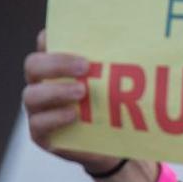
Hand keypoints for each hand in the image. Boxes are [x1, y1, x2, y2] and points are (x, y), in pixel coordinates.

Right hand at [22, 29, 120, 173]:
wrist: (114, 146)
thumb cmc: (115, 108)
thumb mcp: (118, 84)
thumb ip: (120, 64)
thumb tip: (151, 38)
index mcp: (57, 67)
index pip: (45, 43)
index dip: (50, 37)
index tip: (68, 35)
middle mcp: (42, 84)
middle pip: (34, 65)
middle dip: (57, 63)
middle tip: (85, 66)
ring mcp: (38, 109)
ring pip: (32, 95)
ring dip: (57, 91)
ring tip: (82, 91)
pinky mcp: (41, 134)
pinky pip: (39, 123)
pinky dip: (55, 118)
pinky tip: (73, 115)